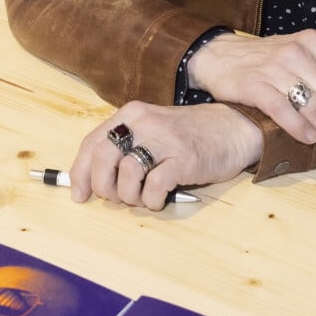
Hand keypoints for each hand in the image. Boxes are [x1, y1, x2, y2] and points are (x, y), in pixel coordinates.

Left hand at [69, 101, 261, 210]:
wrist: (235, 127)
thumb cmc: (191, 134)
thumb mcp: (153, 130)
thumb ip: (126, 146)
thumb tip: (92, 179)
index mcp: (132, 114)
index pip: (92, 143)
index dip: (80, 173)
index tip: (81, 195)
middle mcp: (144, 122)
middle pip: (102, 159)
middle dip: (104, 187)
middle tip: (118, 197)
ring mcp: (164, 139)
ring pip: (125, 175)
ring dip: (130, 196)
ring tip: (144, 197)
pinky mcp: (183, 158)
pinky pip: (152, 187)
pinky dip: (151, 201)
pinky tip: (160, 198)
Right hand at [189, 30, 315, 156]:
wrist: (220, 56)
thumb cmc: (267, 58)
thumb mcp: (301, 50)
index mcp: (312, 42)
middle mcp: (295, 51)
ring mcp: (273, 67)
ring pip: (311, 103)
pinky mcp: (252, 84)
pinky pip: (281, 108)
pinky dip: (298, 127)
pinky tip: (308, 140)